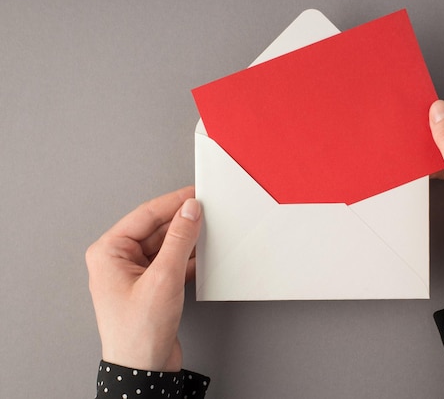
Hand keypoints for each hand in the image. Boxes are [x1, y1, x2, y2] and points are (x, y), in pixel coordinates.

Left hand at [86, 186, 201, 370]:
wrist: (143, 371)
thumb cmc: (138, 333)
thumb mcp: (163, 278)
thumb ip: (179, 240)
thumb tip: (189, 211)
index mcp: (109, 252)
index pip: (145, 215)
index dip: (173, 202)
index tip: (196, 194)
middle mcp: (119, 260)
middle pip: (156, 229)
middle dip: (183, 221)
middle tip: (208, 211)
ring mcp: (135, 274)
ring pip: (166, 245)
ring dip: (188, 240)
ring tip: (210, 232)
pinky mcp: (151, 287)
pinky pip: (171, 262)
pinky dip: (188, 258)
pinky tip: (205, 255)